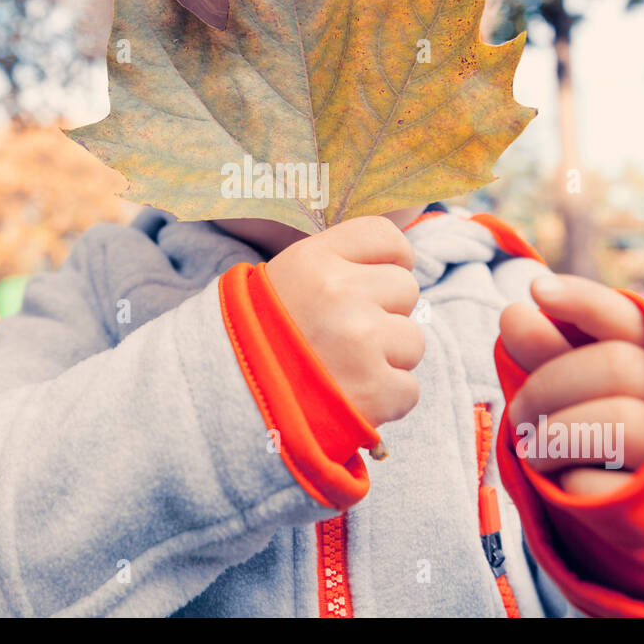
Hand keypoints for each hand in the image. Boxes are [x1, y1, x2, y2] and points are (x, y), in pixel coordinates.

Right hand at [266, 216, 423, 426]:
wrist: (230, 406)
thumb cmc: (259, 342)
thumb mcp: (282, 282)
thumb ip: (333, 265)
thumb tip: (392, 264)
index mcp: (312, 260)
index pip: (386, 237)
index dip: (389, 262)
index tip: (374, 284)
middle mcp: (337, 293)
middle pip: (406, 289)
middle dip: (386, 315)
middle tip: (347, 338)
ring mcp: (358, 342)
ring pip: (414, 340)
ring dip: (387, 360)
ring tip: (345, 370)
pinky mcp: (374, 392)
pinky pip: (409, 389)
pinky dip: (385, 401)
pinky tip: (351, 399)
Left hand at [499, 275, 643, 497]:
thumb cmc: (608, 432)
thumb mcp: (580, 388)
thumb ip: (547, 352)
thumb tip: (514, 313)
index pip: (628, 318)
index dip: (584, 300)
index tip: (537, 290)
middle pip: (615, 366)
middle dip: (548, 384)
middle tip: (517, 410)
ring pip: (619, 421)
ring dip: (555, 434)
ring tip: (532, 448)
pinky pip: (606, 487)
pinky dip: (571, 482)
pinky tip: (564, 481)